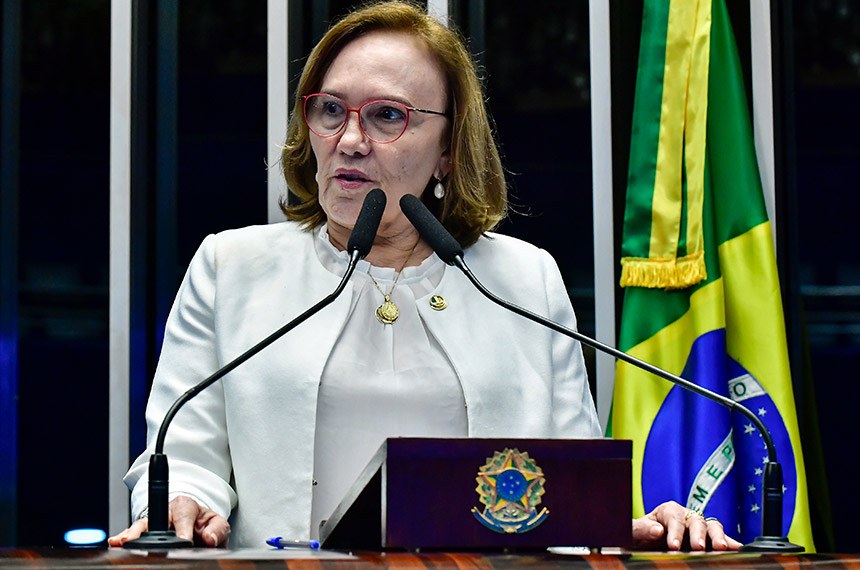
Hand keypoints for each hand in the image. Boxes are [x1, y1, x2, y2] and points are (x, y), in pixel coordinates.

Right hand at [107, 496, 230, 547]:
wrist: (196, 524)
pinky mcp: (147, 533)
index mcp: (186, 506)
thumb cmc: (205, 523)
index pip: (184, 514)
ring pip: (140, 526)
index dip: (183, 529)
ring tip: (120, 541)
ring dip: (130, 534)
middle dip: (144, 528)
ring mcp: (155, 523)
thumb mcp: (218, 523)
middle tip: (135, 539)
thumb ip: (217, 530)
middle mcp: (167, 512)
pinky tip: (115, 542)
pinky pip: (133, 535)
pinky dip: (123, 538)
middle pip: (154, 518)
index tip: (184, 541)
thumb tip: (209, 539)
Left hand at [631, 501, 742, 550]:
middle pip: (696, 521)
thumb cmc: (641, 535)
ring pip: (712, 527)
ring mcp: (700, 528)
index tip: (673, 545)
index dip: (675, 532)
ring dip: (718, 537)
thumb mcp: (634, 530)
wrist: (646, 543)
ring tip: (722, 548)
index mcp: (668, 511)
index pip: (674, 519)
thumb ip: (641, 528)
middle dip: (698, 535)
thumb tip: (657, 530)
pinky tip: (738, 549)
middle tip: (697, 547)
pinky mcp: (709, 539)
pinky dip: (731, 542)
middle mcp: (687, 515)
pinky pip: (722, 538)